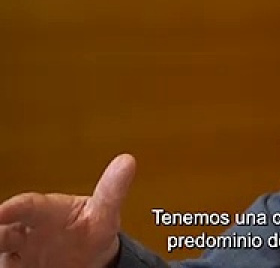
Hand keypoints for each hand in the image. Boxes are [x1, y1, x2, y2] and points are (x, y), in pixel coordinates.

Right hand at [0, 154, 135, 267]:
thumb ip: (112, 190)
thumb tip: (127, 161)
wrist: (92, 260)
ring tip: (9, 262)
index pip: (27, 206)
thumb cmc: (91, 229)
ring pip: (4, 253)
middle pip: (4, 232)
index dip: (13, 208)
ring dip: (4, 257)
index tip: (2, 211)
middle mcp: (26, 232)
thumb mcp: (104, 213)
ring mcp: (21, 254)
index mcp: (45, 212)